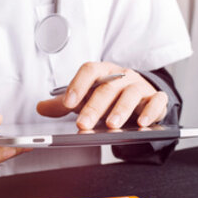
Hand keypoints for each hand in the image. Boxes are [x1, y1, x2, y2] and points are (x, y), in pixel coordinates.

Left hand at [36, 62, 168, 129]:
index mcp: (104, 72)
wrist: (140, 97)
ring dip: (121, 110)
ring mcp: (141, 86)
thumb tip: (40, 107)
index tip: (68, 103)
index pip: (90, 71)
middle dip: (95, 107)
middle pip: (108, 87)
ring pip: (131, 94)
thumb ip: (64, 104)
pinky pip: (157, 101)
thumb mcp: (87, 98)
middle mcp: (123, 76)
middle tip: (83, 124)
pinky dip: (150, 112)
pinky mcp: (156, 98)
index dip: (78, 85)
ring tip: (112, 126)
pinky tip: (143, 123)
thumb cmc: (110, 97)